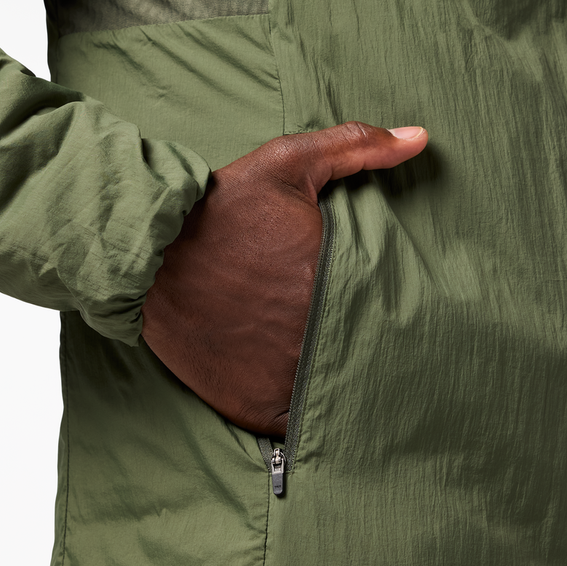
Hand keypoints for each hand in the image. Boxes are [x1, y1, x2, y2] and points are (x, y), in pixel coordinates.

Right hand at [141, 122, 427, 436]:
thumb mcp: (286, 165)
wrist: (146, 257)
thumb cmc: (218, 210)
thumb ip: (355, 148)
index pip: (390, 315)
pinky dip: (301, 419)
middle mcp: (312, 340)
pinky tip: (303, 395)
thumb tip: (420, 137)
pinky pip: (293, 428)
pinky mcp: (249, 405)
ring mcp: (280, 379)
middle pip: (365, 360)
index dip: (392, 315)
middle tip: (365, 345)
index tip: (382, 309)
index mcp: (332, 285)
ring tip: (339, 373)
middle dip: (367, 352)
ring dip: (340, 389)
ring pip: (334, 398)